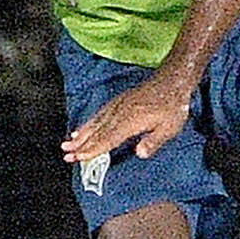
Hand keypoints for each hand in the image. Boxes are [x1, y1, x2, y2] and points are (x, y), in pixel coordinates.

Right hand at [61, 71, 192, 164]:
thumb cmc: (173, 106)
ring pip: (95, 122)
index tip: (79, 157)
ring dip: (80, 134)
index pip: (108, 138)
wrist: (172, 81)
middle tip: (66, 154)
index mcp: (131, 121)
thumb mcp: (170, 128)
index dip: (93, 149)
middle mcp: (120, 113)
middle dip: (80, 145)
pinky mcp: (118, 102)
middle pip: (97, 132)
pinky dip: (88, 123)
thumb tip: (140, 154)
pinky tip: (81, 129)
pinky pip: (99, 114)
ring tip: (67, 143)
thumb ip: (154, 142)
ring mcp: (118, 106)